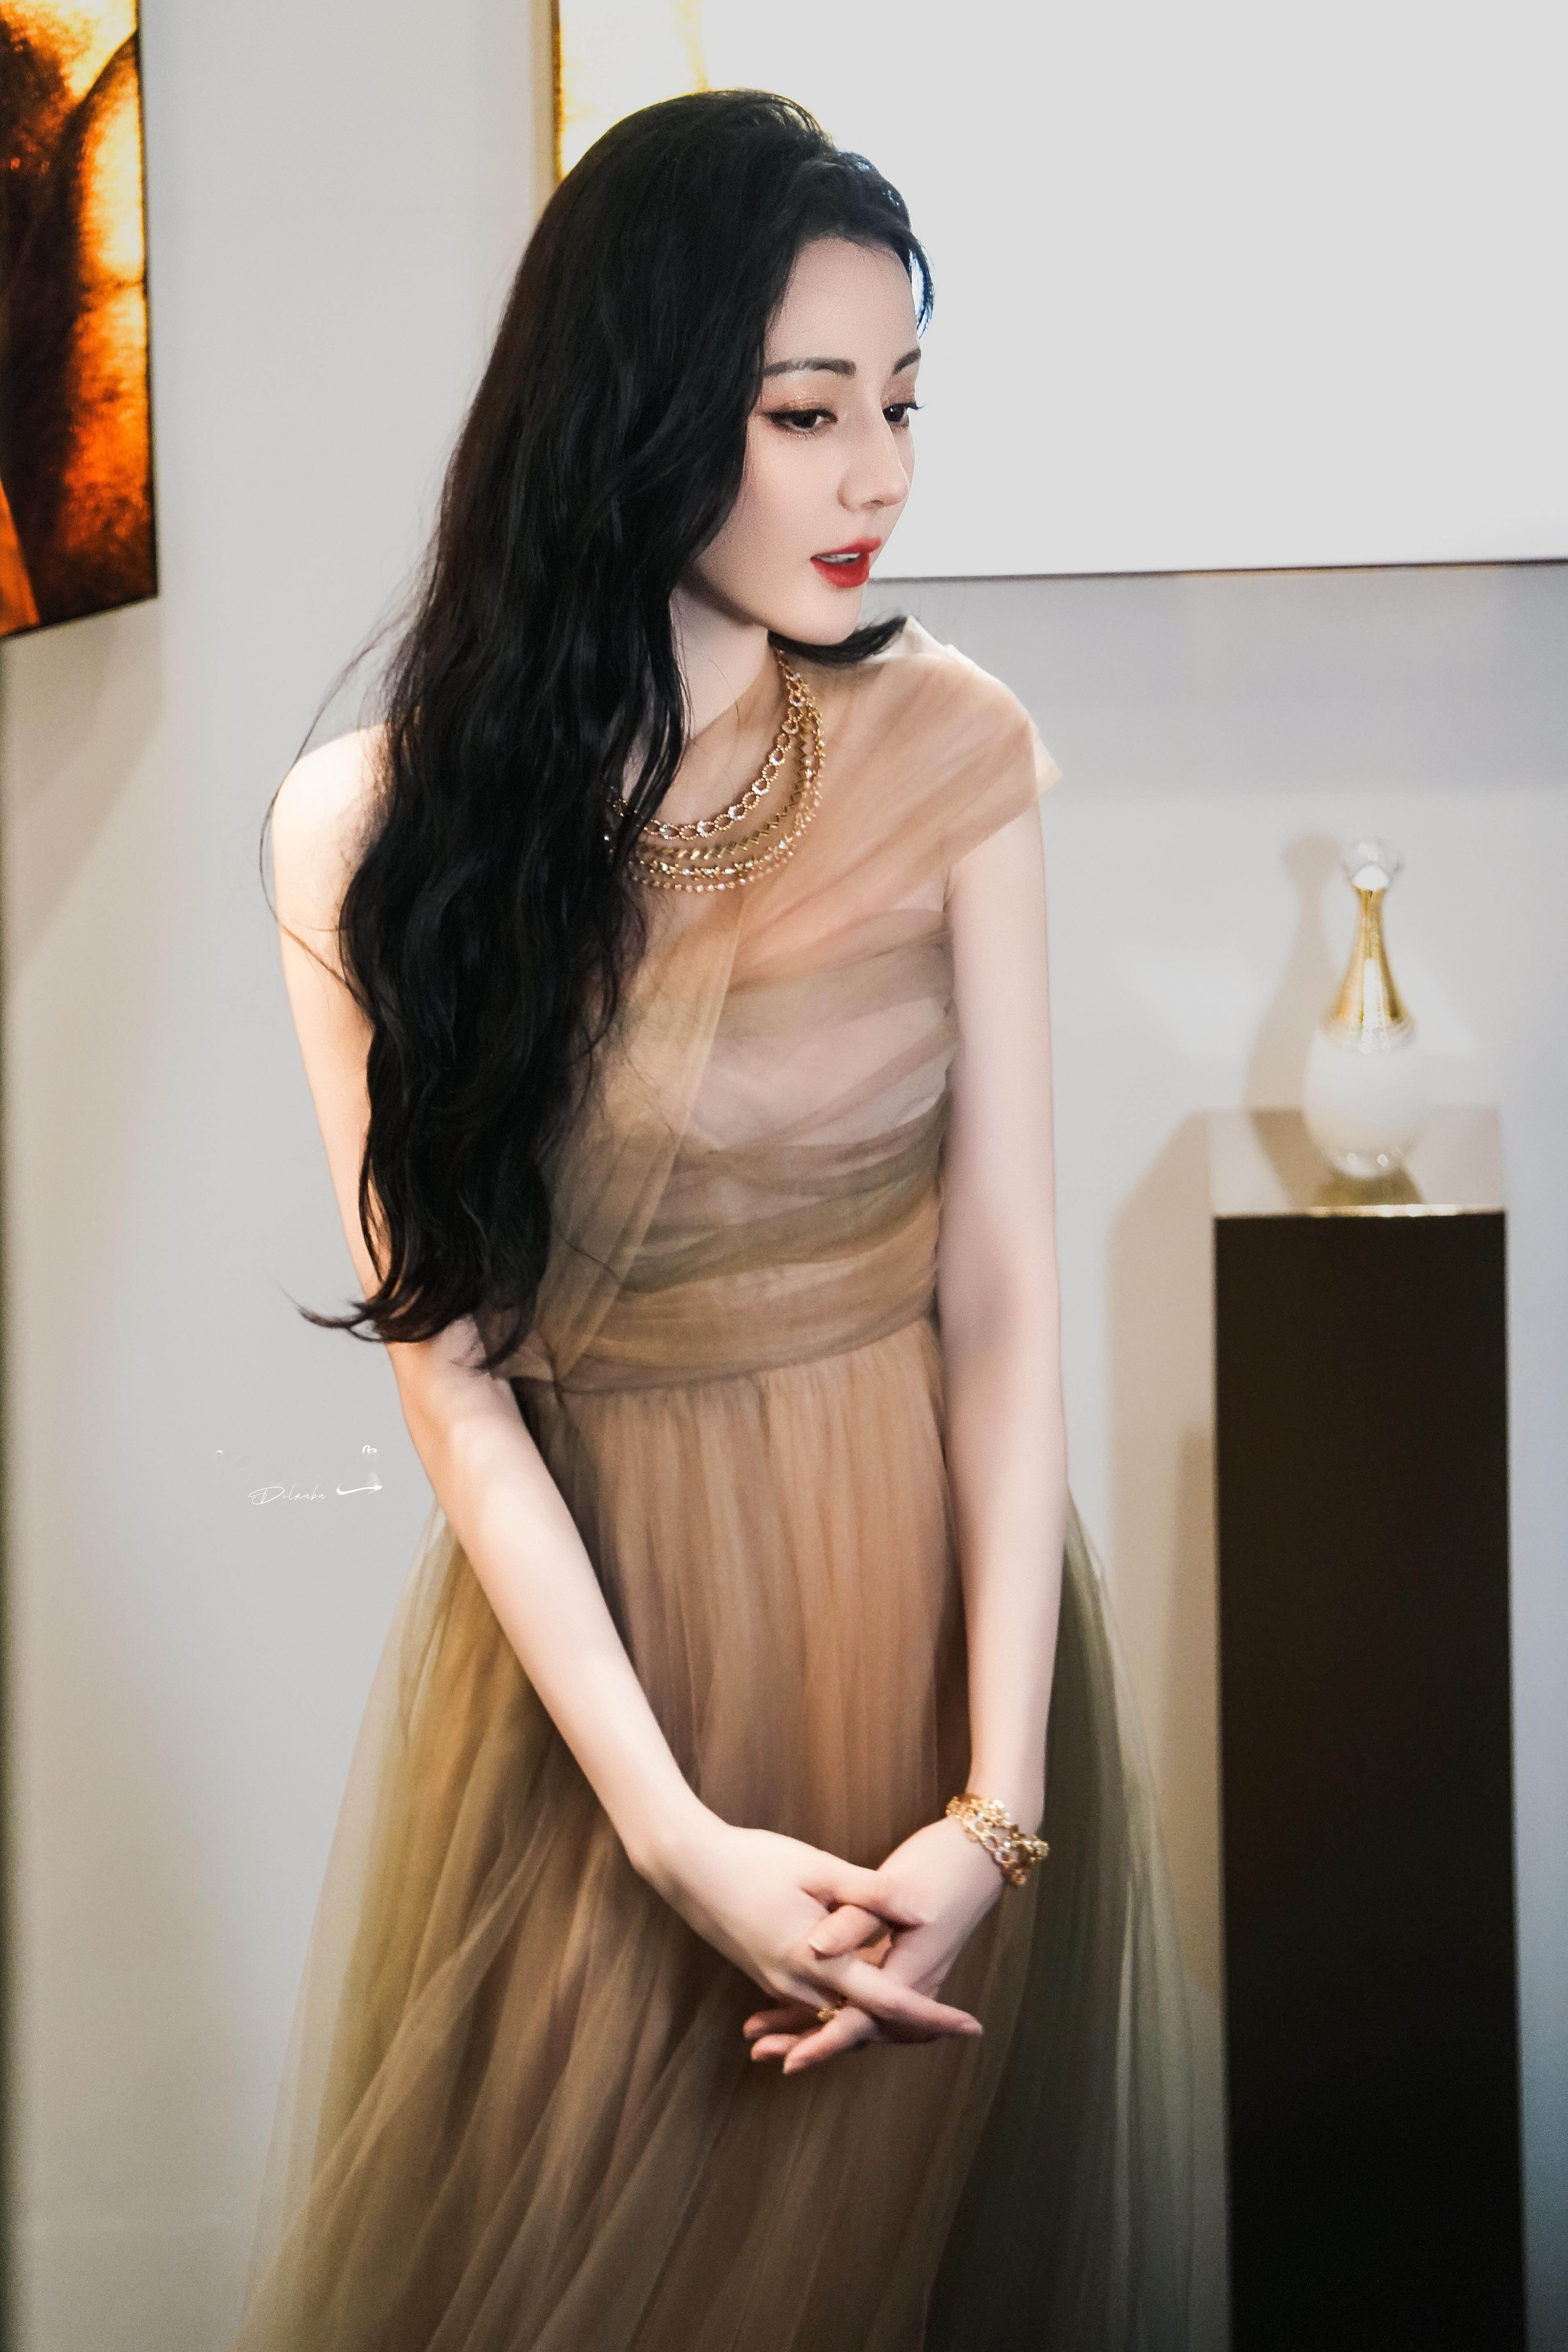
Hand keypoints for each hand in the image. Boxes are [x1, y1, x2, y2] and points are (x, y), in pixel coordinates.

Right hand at [655, 1815, 985, 2053]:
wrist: (688, 1868)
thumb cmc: (752, 1859)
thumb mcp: (817, 1868)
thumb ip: (870, 1892)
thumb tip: (921, 1909)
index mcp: (816, 1961)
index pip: (888, 2001)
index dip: (934, 2016)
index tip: (972, 2025)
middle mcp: (798, 1983)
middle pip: (867, 2020)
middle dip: (913, 2025)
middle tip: (957, 2024)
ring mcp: (778, 1981)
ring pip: (838, 2015)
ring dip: (877, 2019)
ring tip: (922, 2016)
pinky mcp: (766, 1972)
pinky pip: (813, 2003)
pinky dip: (841, 2008)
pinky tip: (860, 1997)